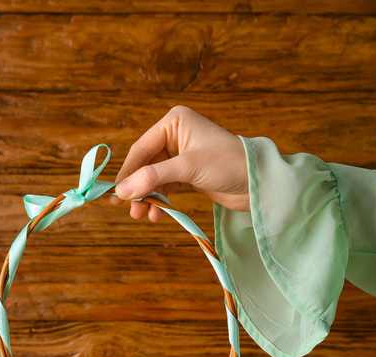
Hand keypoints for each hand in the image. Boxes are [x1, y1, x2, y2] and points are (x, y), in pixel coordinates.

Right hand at [111, 105, 249, 220]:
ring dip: (147, 197)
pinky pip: (165, 187)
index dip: (128, 173)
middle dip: (137, 188)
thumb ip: (153, 178)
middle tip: (129, 210)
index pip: (141, 149)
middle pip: (145, 165)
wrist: (258, 183)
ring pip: (154, 178)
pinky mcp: (188, 174)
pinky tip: (156, 213)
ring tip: (142, 216)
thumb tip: (122, 191)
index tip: (117, 195)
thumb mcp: (188, 168)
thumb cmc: (227, 164)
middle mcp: (175, 135)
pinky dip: (159, 200)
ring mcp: (181, 155)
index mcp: (174, 122)